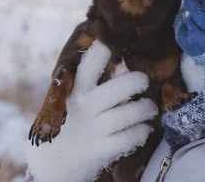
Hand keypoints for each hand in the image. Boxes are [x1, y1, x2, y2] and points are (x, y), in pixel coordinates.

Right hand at [26, 40, 157, 181]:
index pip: (90, 62)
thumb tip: (121, 52)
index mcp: (75, 88)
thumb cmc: (72, 117)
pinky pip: (130, 137)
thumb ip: (92, 78)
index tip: (120, 43)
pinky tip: (144, 128)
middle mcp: (84, 106)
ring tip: (150, 107)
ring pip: (130, 113)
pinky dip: (142, 131)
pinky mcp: (101, 150)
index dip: (106, 50)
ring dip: (146, 108)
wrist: (54, 161)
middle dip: (137, 81)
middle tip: (144, 79)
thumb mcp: (73, 96)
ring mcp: (93, 129)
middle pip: (119, 88)